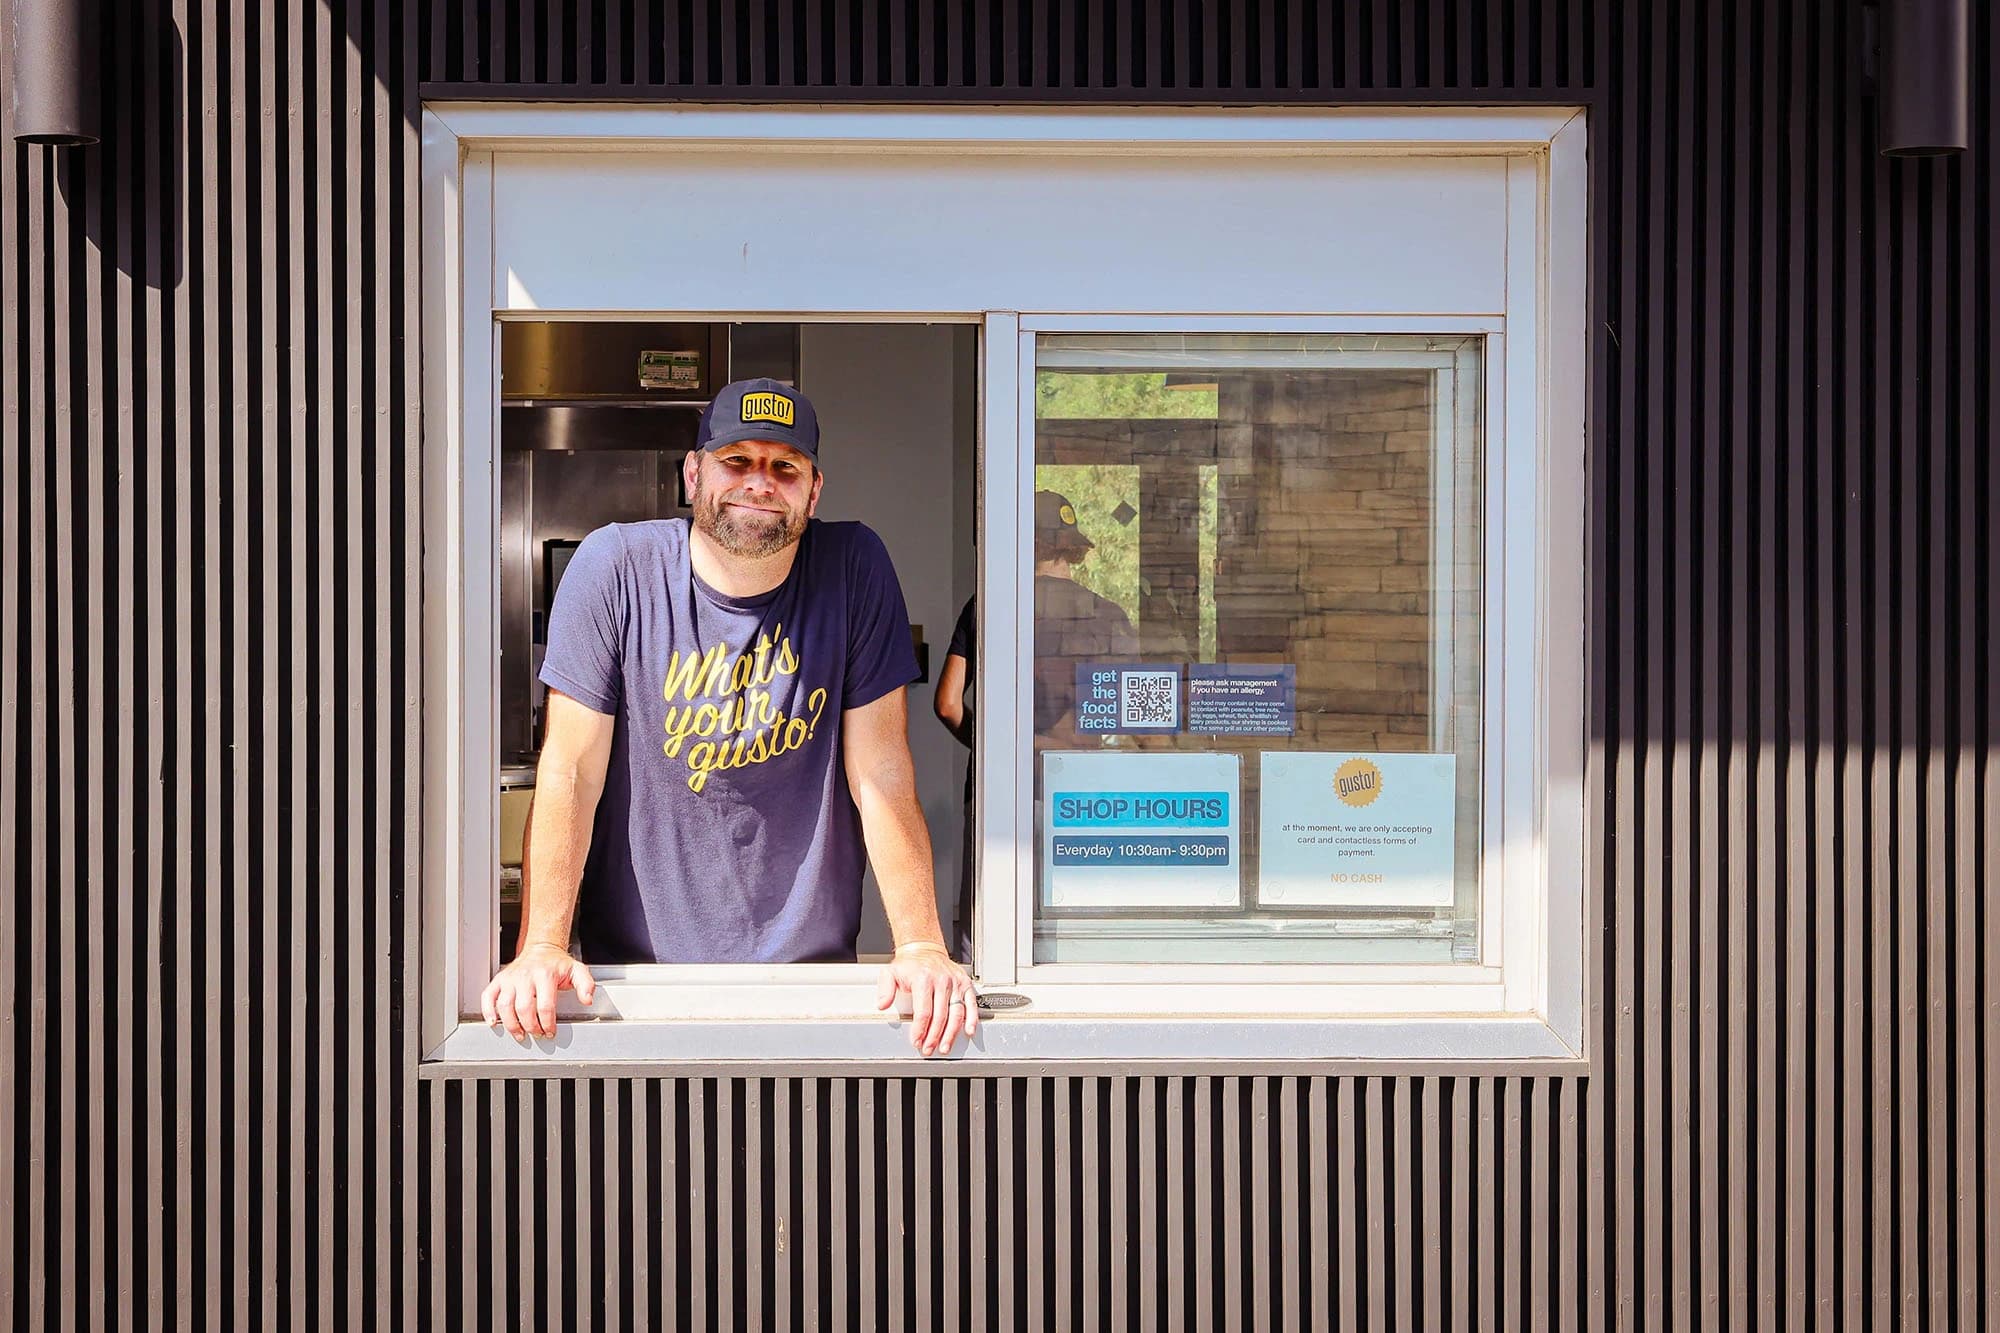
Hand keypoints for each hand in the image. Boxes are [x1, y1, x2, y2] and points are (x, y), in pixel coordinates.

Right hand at [480, 942, 596, 1039]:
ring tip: (520, 1033)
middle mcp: (525, 976)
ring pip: (505, 1006)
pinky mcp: (499, 980)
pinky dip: (488, 1010)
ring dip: (511, 1024)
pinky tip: (493, 1021)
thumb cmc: (557, 964)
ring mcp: (510, 978)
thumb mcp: (577, 970)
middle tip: (537, 1034)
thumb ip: (585, 984)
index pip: (545, 1006)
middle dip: (531, 1027)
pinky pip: (488, 996)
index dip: (547, 1023)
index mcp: (545, 975)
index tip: (550, 1031)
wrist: (541, 949)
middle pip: (524, 1009)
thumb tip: (587, 999)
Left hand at [875, 942, 977, 1056]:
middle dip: (934, 1036)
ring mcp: (955, 983)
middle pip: (940, 1016)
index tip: (917, 1041)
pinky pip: (971, 1003)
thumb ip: (885, 990)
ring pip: (956, 1013)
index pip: (923, 1012)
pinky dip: (972, 1019)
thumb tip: (882, 1004)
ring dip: (951, 1034)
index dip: (920, 1030)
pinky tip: (969, 1031)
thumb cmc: (910, 965)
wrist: (925, 950)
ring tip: (945, 1047)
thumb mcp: (890, 973)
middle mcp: (941, 981)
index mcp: (923, 979)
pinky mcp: (965, 984)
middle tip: (929, 1048)